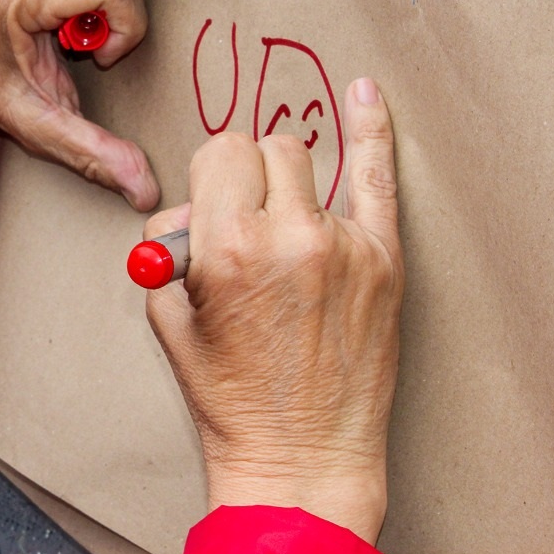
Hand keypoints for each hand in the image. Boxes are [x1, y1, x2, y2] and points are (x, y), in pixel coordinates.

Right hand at [144, 78, 402, 543]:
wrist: (300, 458)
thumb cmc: (229, 398)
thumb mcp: (168, 318)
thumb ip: (172, 247)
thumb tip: (193, 209)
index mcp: (226, 247)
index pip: (220, 151)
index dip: (212, 177)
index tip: (215, 201)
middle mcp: (289, 236)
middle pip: (266, 147)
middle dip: (249, 173)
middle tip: (247, 218)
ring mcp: (345, 246)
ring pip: (310, 166)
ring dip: (290, 188)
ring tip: (288, 243)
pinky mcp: (385, 262)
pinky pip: (378, 177)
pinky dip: (372, 132)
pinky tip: (367, 95)